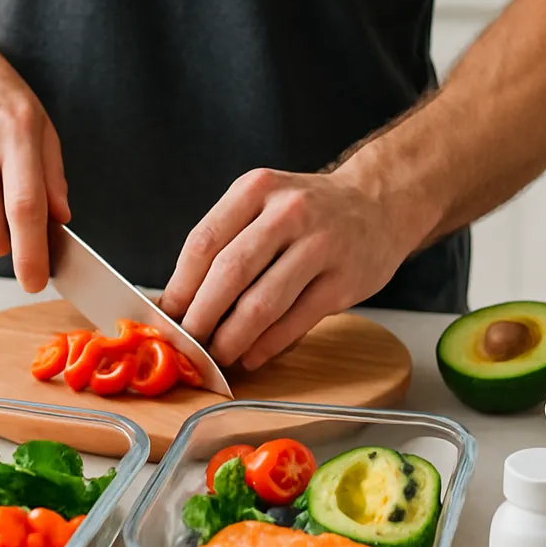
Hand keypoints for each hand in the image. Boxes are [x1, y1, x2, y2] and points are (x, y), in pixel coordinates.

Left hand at [159, 167, 424, 369]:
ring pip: (262, 303)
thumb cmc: (308, 212)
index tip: (167, 316)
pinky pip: (296, 321)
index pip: (204, 242)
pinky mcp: (345, 281)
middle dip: (201, 317)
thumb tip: (177, 302)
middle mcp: (288, 212)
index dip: (180, 286)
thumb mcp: (262, 204)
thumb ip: (224, 243)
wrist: (379, 203)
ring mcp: (321, 245)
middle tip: (188, 343)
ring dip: (232, 338)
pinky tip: (251, 356)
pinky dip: (267, 346)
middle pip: (229, 272)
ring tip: (218, 356)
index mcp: (256, 189)